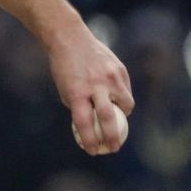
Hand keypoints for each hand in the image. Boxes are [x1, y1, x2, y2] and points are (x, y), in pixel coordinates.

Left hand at [47, 25, 133, 154]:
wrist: (70, 39)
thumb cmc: (65, 69)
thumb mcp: (66, 90)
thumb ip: (80, 107)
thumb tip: (91, 129)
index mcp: (77, 92)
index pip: (84, 123)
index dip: (89, 140)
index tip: (92, 151)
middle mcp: (95, 85)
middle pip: (108, 118)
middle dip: (113, 137)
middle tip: (113, 148)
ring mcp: (110, 77)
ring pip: (125, 104)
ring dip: (123, 116)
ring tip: (118, 121)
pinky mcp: (119, 69)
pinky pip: (126, 90)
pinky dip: (123, 98)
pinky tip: (117, 99)